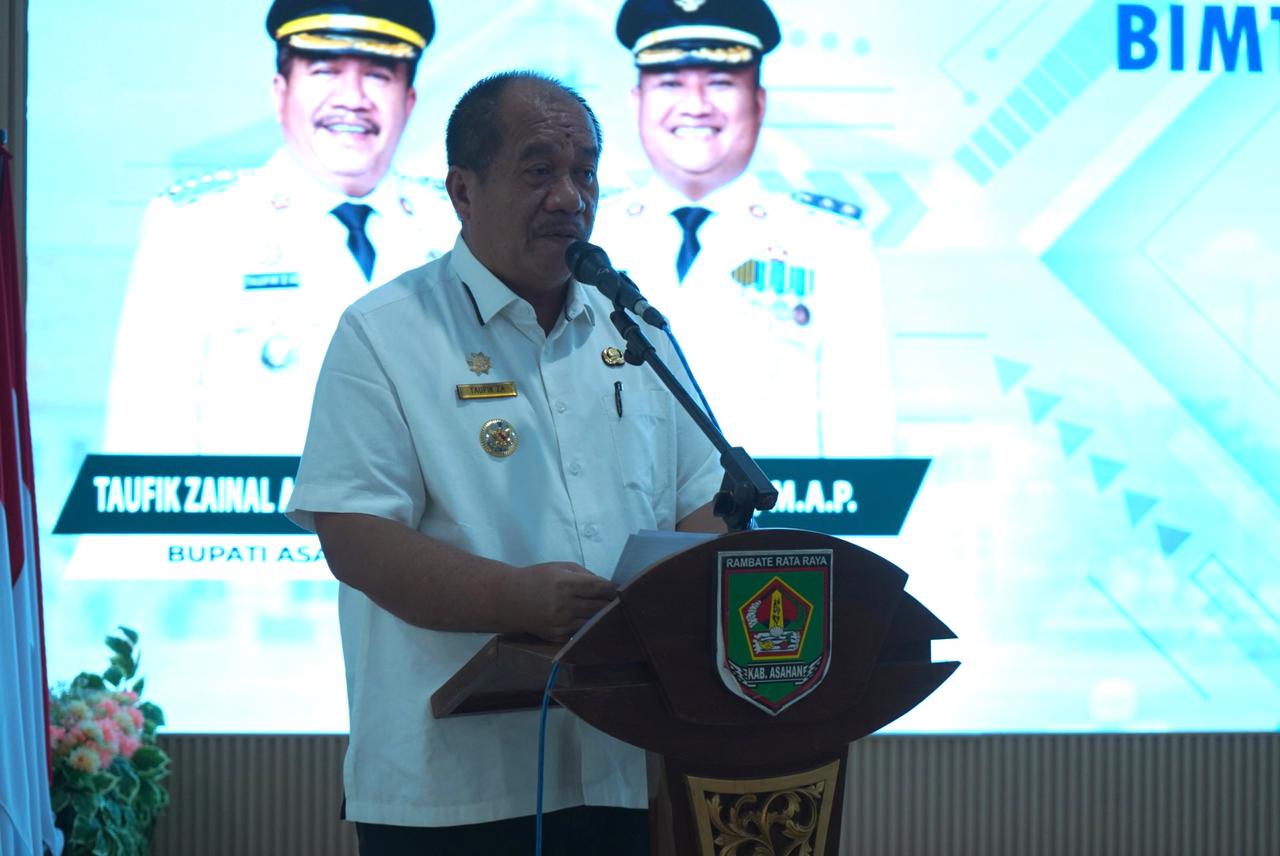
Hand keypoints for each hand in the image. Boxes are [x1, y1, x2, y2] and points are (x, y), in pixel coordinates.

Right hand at [503, 562, 617, 641]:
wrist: (507, 599)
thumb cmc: (535, 578)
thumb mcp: (559, 567)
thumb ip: (584, 574)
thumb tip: (607, 585)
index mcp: (565, 584)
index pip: (600, 588)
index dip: (613, 589)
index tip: (619, 590)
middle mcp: (564, 605)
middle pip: (600, 606)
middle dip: (610, 604)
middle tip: (618, 602)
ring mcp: (560, 623)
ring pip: (592, 622)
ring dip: (601, 617)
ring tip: (606, 612)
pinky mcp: (556, 636)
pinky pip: (579, 632)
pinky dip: (586, 626)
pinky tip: (588, 621)